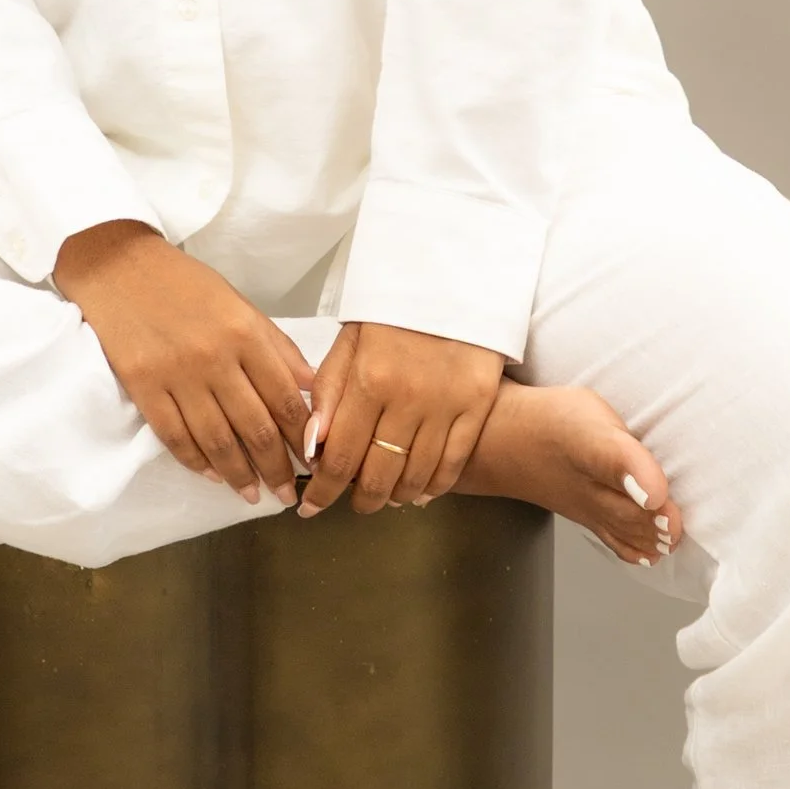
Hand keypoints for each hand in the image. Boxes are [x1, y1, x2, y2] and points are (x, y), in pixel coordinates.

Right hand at [51, 223, 314, 502]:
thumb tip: (310, 387)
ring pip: (216, 440)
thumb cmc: (185, 284)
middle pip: (255, 428)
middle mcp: (215, 358)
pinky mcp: (143, 387)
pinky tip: (211, 475)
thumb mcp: (240, 304)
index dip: (301, 437)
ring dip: (238, 475)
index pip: (284, 399)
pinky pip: (174, 436)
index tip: (311, 461)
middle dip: (276, 468)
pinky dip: (195, 461)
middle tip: (286, 493)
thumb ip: (276, 347)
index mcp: (245, 334)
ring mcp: (176, 376)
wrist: (118, 267)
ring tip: (252, 495)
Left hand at [297, 320, 503, 515]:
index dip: (323, 490)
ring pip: (416, 476)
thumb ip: (328, 392)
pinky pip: (453, 463)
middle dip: (359, 500)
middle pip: (378, 475)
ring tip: (382, 498)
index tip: (312, 506)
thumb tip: (312, 445)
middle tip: (350, 504)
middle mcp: (407, 400)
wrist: (454, 282)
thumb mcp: (351, 341)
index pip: (339, 456)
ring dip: (394, 496)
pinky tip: (419, 492)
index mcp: (370, 380)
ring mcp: (446, 406)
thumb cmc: (395, 312)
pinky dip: (433, 486)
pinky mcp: (477, 407)